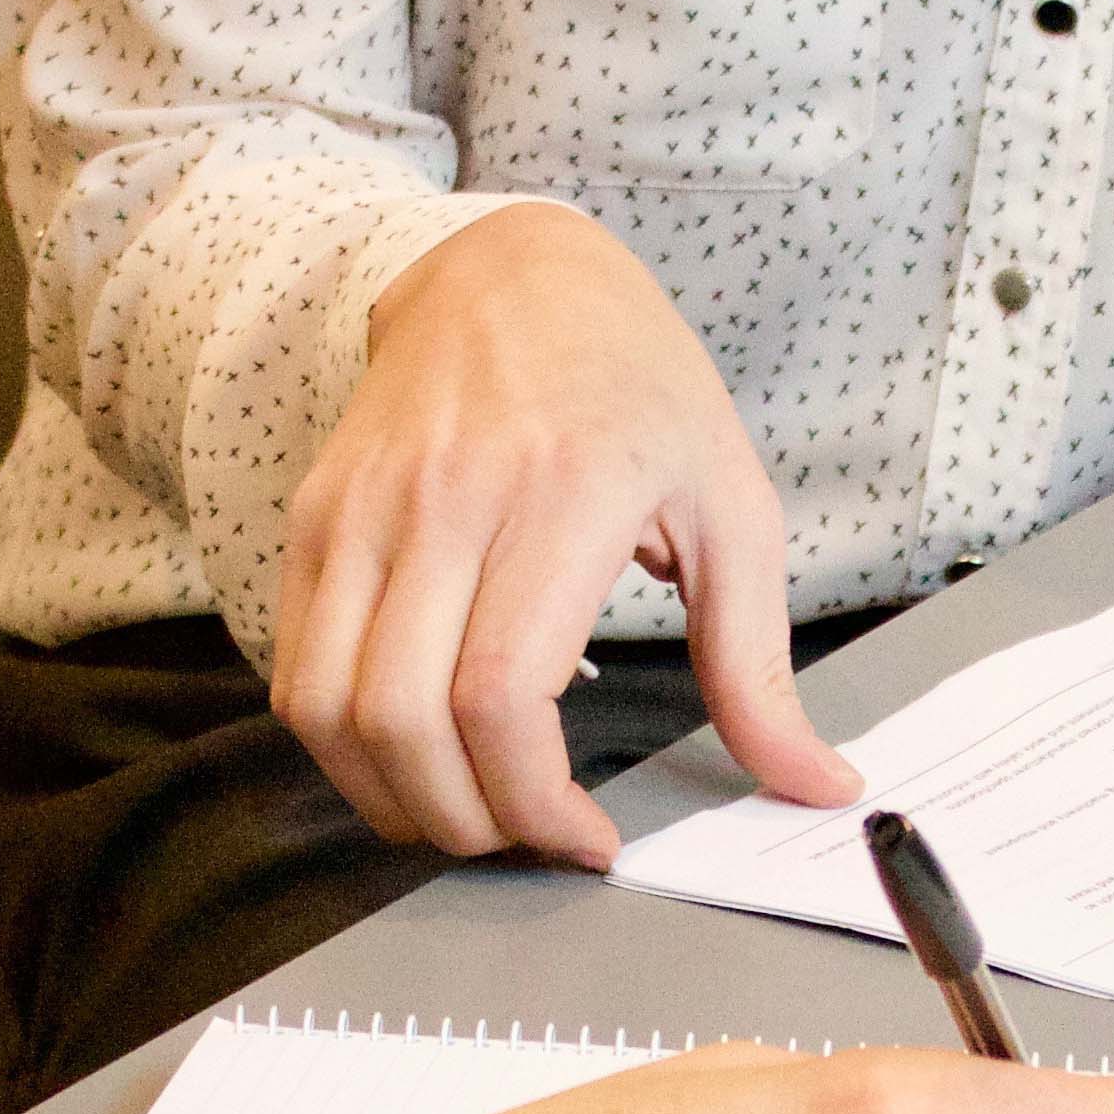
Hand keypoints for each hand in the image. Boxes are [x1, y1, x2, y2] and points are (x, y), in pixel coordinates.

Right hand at [273, 205, 860, 866]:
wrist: (515, 273)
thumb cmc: (639, 389)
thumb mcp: (734, 511)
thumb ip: (761, 667)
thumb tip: (817, 784)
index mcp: (562, 497)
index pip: (501, 694)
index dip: (534, 801)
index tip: (589, 840)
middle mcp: (444, 500)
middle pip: (404, 721)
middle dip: (467, 822)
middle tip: (530, 839)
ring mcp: (361, 508)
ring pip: (328, 709)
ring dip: (393, 798)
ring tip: (472, 812)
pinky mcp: (314, 518)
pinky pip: (296, 670)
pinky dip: (346, 746)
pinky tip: (417, 758)